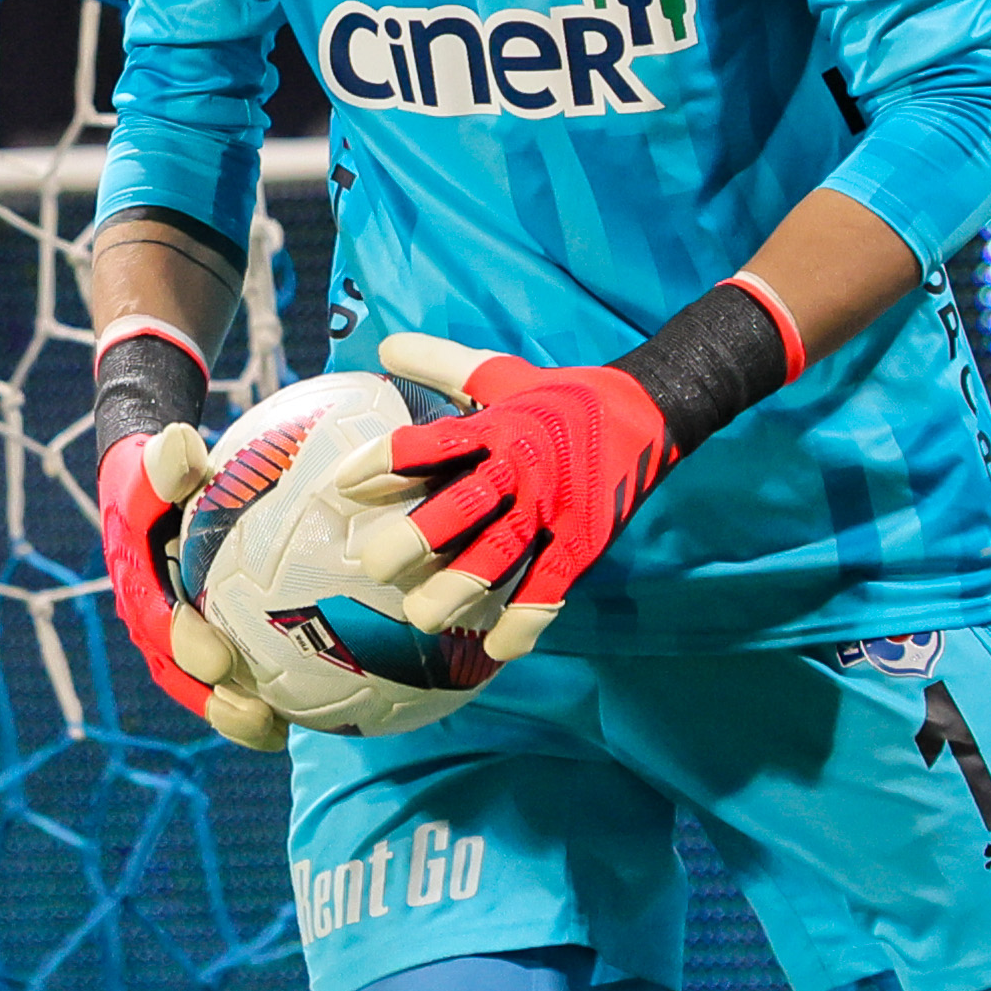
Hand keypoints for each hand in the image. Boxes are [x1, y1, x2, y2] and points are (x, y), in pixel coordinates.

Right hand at [97, 421, 285, 751]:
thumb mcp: (158, 459)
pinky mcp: (201, 640)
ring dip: (235, 714)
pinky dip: (264, 693)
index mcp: (135, 581)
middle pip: (176, 672)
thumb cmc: (163, 468)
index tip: (219, 660)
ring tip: (280, 734)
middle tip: (257, 717)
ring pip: (201, 685)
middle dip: (211, 702)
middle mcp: (149, 618)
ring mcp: (172, 635)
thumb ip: (167, 460)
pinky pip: (232, 673)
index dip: (183, 643)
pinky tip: (313, 710)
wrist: (152, 486)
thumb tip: (180, 443)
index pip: (155, 619)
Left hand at [326, 333, 681, 666]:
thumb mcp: (500, 372)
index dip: (383, 464)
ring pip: (498, 554)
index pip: (428, 445)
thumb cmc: (560, 395)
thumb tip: (385, 343)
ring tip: (421, 615)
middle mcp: (518, 467)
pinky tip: (497, 647)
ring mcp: (551, 508)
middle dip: (417, 538)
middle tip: (375, 565)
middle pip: (460, 506)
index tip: (343, 487)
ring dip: (458, 588)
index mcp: (493, 426)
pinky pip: (551, 588)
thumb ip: (442, 363)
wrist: (647, 410)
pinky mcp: (583, 540)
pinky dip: (526, 621)